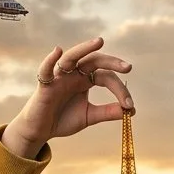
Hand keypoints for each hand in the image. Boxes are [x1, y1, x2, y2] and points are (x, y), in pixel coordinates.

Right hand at [2, 38, 133, 158]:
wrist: (41, 131)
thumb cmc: (63, 119)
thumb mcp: (89, 116)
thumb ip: (107, 112)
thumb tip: (131, 111)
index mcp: (85, 80)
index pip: (106, 77)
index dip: (120, 90)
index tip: (130, 105)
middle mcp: (74, 74)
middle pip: (94, 61)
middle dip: (111, 62)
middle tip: (127, 67)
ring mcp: (59, 77)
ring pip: (72, 57)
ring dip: (85, 48)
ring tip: (99, 41)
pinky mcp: (45, 85)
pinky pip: (46, 70)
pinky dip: (50, 60)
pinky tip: (58, 51)